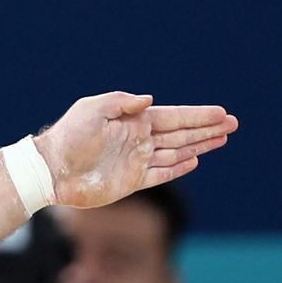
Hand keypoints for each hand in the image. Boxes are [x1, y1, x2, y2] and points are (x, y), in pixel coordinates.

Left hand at [34, 93, 236, 207]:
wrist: (48, 170)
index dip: (199, 116)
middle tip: (233, 124)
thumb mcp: (92, 110)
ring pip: (175, 153)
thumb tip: (149, 100)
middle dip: (207, 129)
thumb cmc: (68, 137)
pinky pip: (159, 174)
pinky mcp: (128, 182)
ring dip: (198, 146)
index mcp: (133, 121)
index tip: (222, 113)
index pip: (174, 117)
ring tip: (222, 140)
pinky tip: (193, 160)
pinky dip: (177, 168)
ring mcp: (135, 162)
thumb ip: (121, 103)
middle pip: (181, 133)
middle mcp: (138, 140)